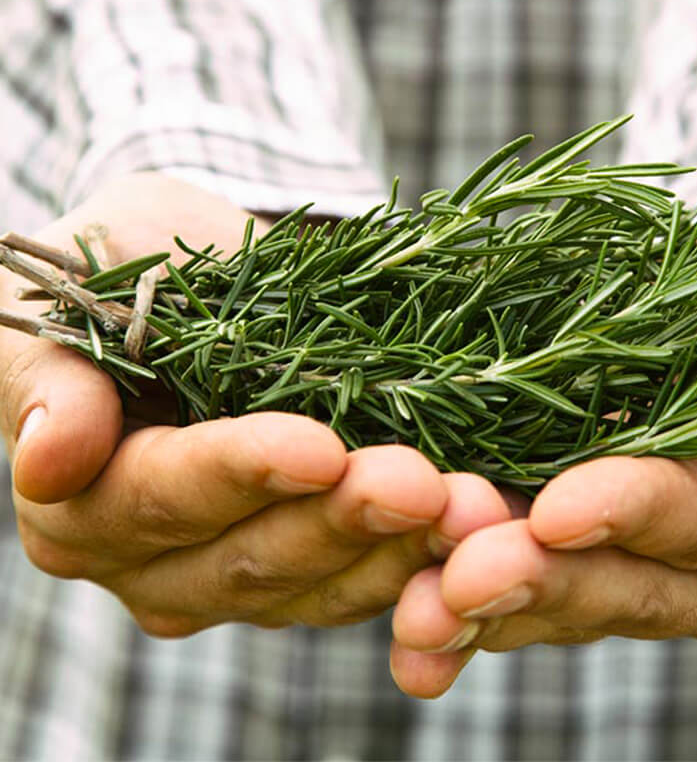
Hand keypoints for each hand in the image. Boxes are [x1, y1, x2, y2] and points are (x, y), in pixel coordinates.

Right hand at [1, 173, 511, 635]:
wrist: (192, 285)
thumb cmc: (123, 272)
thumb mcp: (78, 289)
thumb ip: (53, 375)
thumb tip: (51, 456)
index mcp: (85, 501)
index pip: (162, 495)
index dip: (241, 473)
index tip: (319, 447)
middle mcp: (152, 561)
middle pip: (249, 557)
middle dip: (341, 520)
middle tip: (423, 484)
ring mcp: (235, 575)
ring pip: (319, 586)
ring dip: (401, 550)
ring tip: (475, 506)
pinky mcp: (307, 570)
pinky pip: (365, 582)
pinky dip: (424, 559)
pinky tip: (483, 525)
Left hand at [389, 364, 696, 696]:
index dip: (635, 513)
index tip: (559, 509)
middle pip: (624, 584)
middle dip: (539, 582)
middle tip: (455, 580)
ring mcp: (644, 576)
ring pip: (562, 603)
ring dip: (484, 611)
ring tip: (413, 618)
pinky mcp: (583, 565)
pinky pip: (526, 596)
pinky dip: (467, 607)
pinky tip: (408, 623)